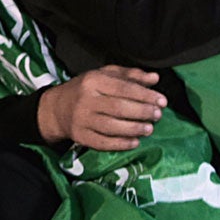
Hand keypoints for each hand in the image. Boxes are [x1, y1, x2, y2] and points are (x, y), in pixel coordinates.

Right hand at [36, 65, 166, 151]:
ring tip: (149, 129)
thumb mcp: (105, 75)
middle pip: (119, 107)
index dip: (145, 95)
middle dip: (142, 112)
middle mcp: (86, 100)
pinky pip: (103, 143)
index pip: (123, 88)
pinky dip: (121, 144)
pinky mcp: (80, 136)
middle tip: (158, 115)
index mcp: (93, 81)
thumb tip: (154, 79)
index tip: (162, 100)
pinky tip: (134, 142)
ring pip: (112, 126)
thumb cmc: (86, 89)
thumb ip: (130, 75)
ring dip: (134, 128)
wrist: (57, 108)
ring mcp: (82, 120)